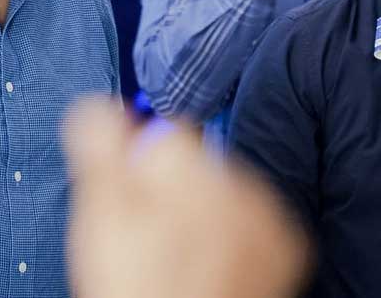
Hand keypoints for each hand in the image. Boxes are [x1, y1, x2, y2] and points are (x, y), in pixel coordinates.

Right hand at [66, 100, 310, 297]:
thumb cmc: (135, 283)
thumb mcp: (99, 209)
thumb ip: (98, 143)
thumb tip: (99, 101)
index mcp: (188, 163)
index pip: (163, 129)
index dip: (136, 160)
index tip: (125, 194)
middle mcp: (235, 178)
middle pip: (193, 158)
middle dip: (169, 183)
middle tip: (146, 232)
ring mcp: (265, 213)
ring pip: (220, 185)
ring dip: (200, 206)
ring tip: (177, 253)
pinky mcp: (281, 244)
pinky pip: (249, 215)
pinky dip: (230, 230)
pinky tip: (208, 258)